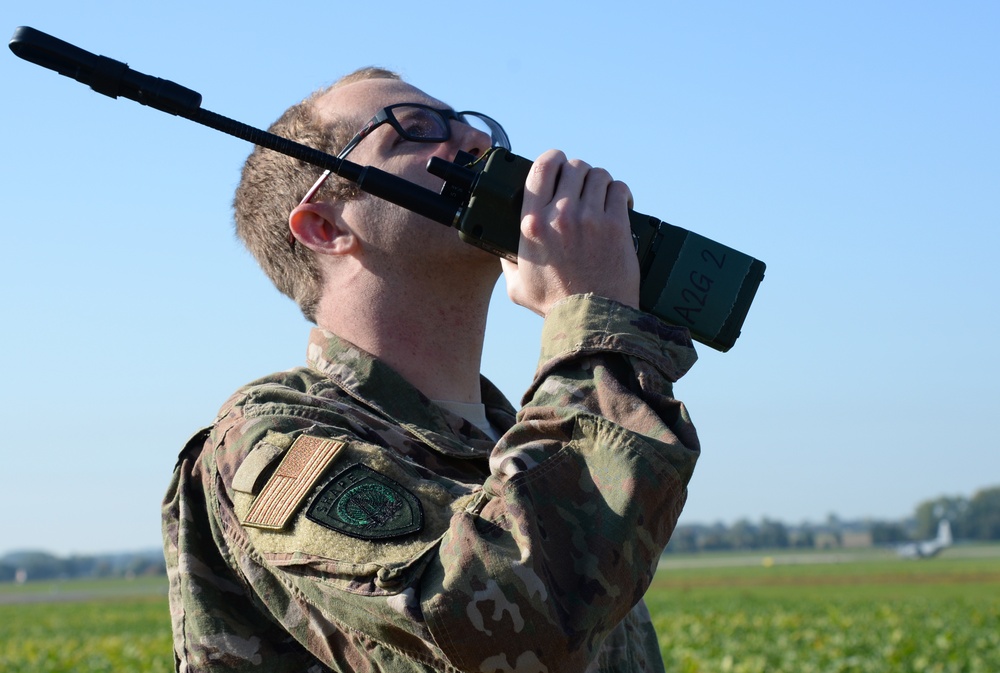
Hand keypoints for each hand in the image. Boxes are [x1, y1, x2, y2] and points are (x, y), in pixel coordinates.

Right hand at [501, 149, 640, 316]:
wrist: (590, 319)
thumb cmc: (554, 305)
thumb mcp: (516, 284)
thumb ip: (507, 259)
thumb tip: (501, 245)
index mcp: (532, 224)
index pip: (541, 167)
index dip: (552, 158)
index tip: (557, 162)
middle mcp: (560, 215)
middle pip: (573, 166)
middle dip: (577, 171)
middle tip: (581, 185)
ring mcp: (590, 219)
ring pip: (598, 175)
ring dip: (599, 182)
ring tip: (599, 195)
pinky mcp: (616, 226)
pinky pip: (619, 190)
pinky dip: (619, 194)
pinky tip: (618, 204)